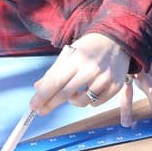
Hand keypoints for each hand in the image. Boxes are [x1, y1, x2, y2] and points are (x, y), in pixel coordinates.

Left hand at [29, 34, 151, 126]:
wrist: (117, 40)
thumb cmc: (89, 47)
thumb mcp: (70, 53)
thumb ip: (54, 71)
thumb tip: (38, 88)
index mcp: (77, 58)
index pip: (55, 82)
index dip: (42, 96)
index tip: (33, 106)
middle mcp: (91, 69)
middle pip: (65, 94)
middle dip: (50, 104)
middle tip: (42, 110)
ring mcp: (105, 79)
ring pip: (82, 102)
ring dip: (73, 101)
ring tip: (73, 93)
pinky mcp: (115, 86)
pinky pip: (96, 103)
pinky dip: (89, 101)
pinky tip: (88, 91)